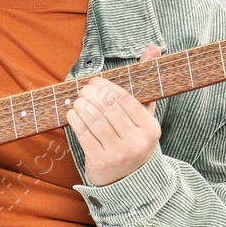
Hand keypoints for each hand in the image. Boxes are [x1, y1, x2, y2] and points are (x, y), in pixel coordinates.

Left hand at [68, 43, 162, 187]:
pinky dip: (74, 121)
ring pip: (94, 121)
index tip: (94, 82)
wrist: (129, 179)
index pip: (124, 100)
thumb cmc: (133, 138)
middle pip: (107, 109)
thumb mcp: (144, 114)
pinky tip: (72, 114)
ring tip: (77, 101)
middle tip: (83, 89)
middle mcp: (137, 142)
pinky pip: (83, 135)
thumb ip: (146, 82)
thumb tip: (153, 47)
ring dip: (81, 106)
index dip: (106, 87)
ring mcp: (119, 154)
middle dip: (91, 95)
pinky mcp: (100, 162)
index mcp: (150, 128)